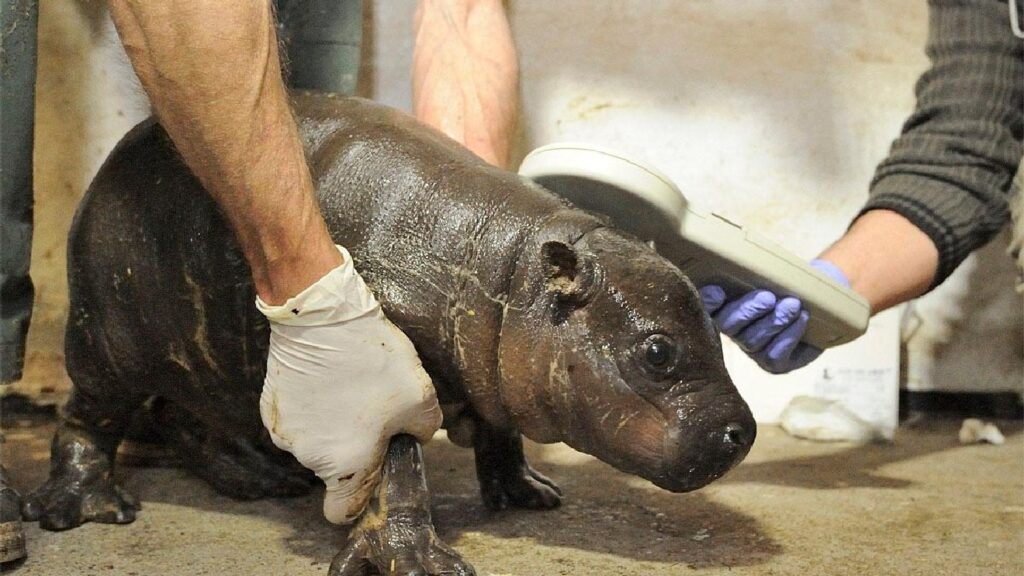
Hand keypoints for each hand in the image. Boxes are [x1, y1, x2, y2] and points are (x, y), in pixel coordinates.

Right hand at [257, 246, 442, 523]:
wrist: (320, 317)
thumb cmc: (372, 360)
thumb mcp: (420, 396)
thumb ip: (424, 430)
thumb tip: (416, 436)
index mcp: (347, 463)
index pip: (342, 511)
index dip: (358, 501)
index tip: (371, 476)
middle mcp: (310, 456)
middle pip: (334, 467)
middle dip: (354, 445)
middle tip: (373, 408)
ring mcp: (286, 433)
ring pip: (315, 441)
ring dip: (331, 424)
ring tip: (349, 384)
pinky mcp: (271, 408)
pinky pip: (298, 418)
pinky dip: (311, 405)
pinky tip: (327, 376)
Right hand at [699, 260, 849, 373]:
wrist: (819, 300)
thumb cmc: (787, 282)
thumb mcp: (768, 272)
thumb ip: (751, 270)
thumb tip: (740, 256)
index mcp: (724, 306)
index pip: (706, 306)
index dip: (708, 302)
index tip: (718, 291)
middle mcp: (734, 331)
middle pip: (729, 326)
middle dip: (748, 310)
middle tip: (769, 297)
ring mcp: (753, 349)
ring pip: (752, 341)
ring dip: (774, 321)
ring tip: (793, 305)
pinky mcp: (773, 363)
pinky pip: (774, 355)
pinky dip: (789, 336)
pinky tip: (801, 319)